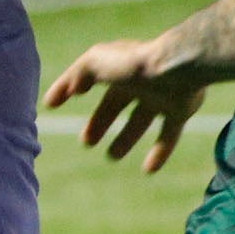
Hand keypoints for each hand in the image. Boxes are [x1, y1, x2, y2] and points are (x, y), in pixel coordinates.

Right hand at [43, 39, 213, 172]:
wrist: (175, 69)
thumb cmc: (131, 63)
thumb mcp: (94, 63)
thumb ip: (76, 75)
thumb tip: (69, 91)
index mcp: (118, 66)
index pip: (90, 78)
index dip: (70, 90)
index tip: (53, 106)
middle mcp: (140, 80)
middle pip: (116, 104)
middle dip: (100, 122)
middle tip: (86, 142)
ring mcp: (162, 95)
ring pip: (141, 121)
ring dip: (126, 139)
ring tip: (111, 157)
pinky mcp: (181, 110)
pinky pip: (169, 135)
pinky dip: (159, 153)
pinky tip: (148, 170)